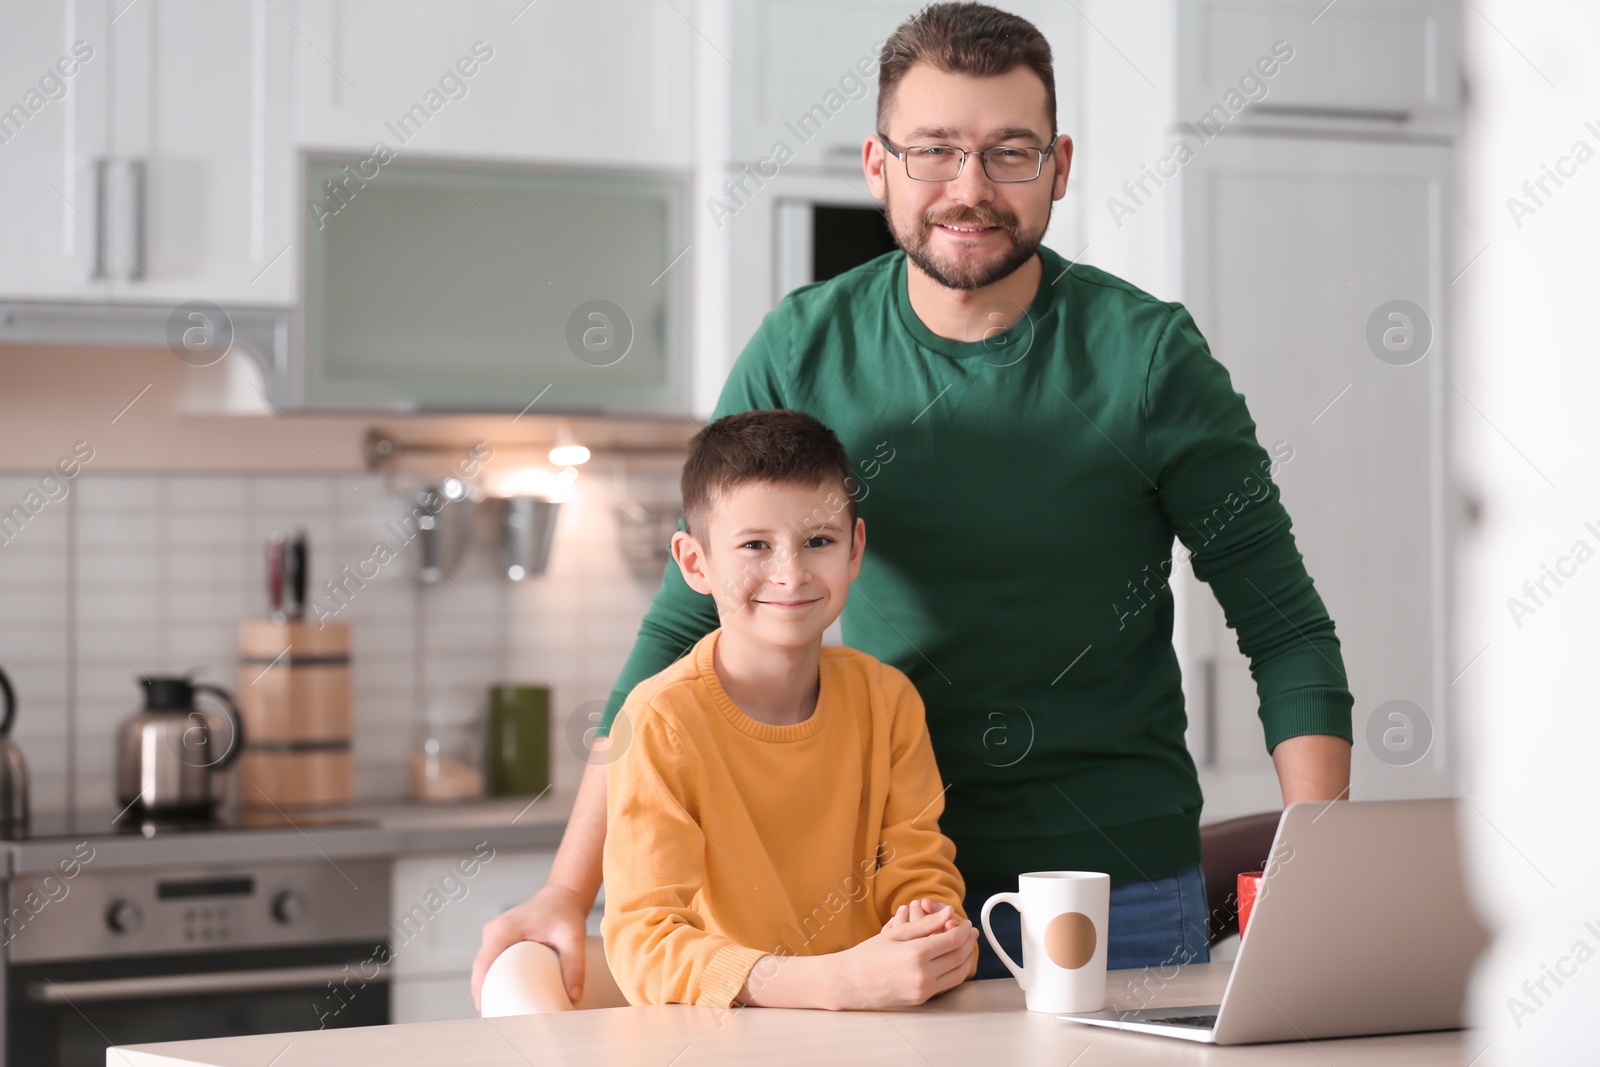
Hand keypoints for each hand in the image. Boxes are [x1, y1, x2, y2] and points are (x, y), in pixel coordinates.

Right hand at [470, 883, 591, 1011]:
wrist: (562, 895)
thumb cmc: (564, 912)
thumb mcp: (572, 937)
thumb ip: (574, 965)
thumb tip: (574, 996)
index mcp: (504, 929)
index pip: (483, 962)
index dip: (480, 987)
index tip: (483, 1009)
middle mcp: (494, 931)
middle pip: (480, 968)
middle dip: (482, 993)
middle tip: (493, 1017)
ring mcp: (495, 935)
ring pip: (483, 966)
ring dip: (486, 987)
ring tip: (496, 1011)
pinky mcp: (500, 940)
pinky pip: (490, 962)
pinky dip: (492, 979)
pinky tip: (500, 996)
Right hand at [840, 904, 977, 1008]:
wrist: (851, 982)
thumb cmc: (869, 955)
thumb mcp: (897, 932)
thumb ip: (926, 923)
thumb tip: (948, 914)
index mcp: (917, 954)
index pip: (953, 939)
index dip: (963, 929)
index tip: (965, 922)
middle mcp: (923, 975)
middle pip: (959, 956)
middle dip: (968, 942)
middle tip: (970, 931)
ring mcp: (924, 990)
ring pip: (958, 973)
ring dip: (967, 958)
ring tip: (966, 945)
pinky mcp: (922, 999)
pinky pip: (947, 984)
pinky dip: (956, 971)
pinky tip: (954, 960)